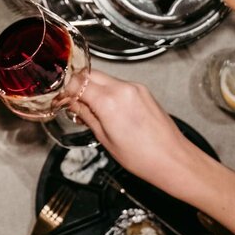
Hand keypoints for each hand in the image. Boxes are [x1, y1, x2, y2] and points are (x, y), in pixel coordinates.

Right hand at [65, 70, 204, 193]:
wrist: (174, 160)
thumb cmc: (143, 157)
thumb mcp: (105, 139)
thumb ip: (86, 116)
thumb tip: (72, 104)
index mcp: (109, 101)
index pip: (77, 82)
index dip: (64, 89)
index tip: (59, 98)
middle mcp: (123, 89)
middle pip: (89, 75)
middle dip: (77, 85)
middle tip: (71, 101)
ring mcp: (135, 88)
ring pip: (104, 78)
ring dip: (93, 88)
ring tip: (90, 109)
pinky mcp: (143, 91)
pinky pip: (118, 85)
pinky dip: (108, 92)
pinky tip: (108, 109)